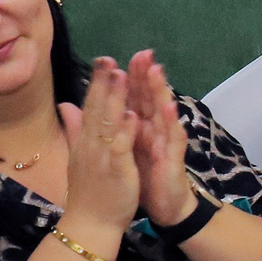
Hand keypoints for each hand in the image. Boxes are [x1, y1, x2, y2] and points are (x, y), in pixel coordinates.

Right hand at [58, 58, 143, 235]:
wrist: (89, 224)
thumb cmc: (88, 191)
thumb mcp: (79, 155)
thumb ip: (75, 129)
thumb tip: (66, 105)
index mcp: (85, 141)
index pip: (90, 107)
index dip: (96, 84)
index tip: (103, 60)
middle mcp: (90, 145)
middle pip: (96, 109)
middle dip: (102, 83)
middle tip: (108, 58)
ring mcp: (101, 157)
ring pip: (107, 124)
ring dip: (113, 99)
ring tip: (120, 75)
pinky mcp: (116, 171)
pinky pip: (120, 148)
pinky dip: (124, 131)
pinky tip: (131, 115)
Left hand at [121, 50, 197, 226]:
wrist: (164, 207)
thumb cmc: (144, 177)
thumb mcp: (121, 151)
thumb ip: (106, 127)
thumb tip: (87, 109)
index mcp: (139, 129)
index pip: (131, 98)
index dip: (125, 79)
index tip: (115, 59)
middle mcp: (154, 131)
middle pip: (149, 98)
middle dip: (146, 76)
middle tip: (143, 53)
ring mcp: (166, 143)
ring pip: (163, 112)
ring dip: (161, 91)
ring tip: (156, 70)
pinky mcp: (174, 158)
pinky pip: (173, 138)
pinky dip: (170, 122)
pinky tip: (168, 107)